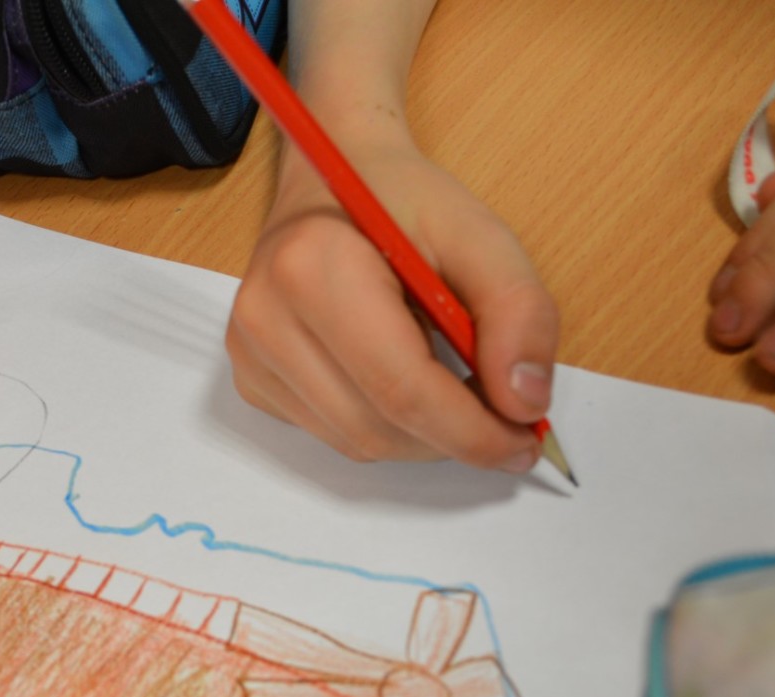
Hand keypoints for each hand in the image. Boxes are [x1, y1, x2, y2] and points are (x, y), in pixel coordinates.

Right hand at [226, 135, 559, 469]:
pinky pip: (331, 434)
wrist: (333, 175)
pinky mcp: (251, 377)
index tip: (525, 441)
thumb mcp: (479, 233)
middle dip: (452, 438)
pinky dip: (383, 426)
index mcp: (314, 268)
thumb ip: (518, 313)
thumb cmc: (402, 201)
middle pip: (378, 428)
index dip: (473, 432)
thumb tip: (525, 403)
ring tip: (453, 389)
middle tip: (504, 419)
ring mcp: (249, 353)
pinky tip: (399, 379)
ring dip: (420, 436)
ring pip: (356, 443)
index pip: (401, 389)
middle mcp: (266, 317)